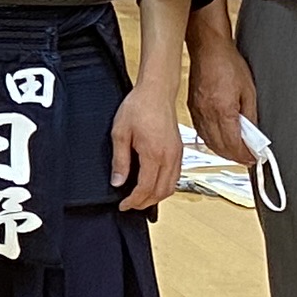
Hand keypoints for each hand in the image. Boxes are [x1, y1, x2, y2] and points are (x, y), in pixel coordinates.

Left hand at [109, 86, 181, 211]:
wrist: (156, 92)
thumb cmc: (138, 107)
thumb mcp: (120, 133)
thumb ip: (120, 160)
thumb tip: (118, 182)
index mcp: (154, 154)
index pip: (145, 188)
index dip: (133, 201)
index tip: (123, 205)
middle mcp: (169, 157)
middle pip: (160, 192)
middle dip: (145, 203)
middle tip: (130, 205)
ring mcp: (177, 155)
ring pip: (171, 187)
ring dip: (156, 197)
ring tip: (140, 198)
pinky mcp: (179, 151)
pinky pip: (175, 177)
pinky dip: (164, 186)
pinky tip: (153, 185)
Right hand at [186, 29, 257, 163]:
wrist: (208, 48)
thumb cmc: (227, 63)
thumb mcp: (249, 90)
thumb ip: (251, 116)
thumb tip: (254, 135)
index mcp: (223, 109)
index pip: (233, 144)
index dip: (244, 155)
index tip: (253, 158)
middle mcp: (207, 114)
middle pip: (220, 147)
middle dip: (235, 157)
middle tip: (247, 157)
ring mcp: (196, 112)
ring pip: (209, 143)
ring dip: (223, 151)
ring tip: (236, 151)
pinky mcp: (191, 109)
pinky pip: (201, 132)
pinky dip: (212, 141)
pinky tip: (220, 140)